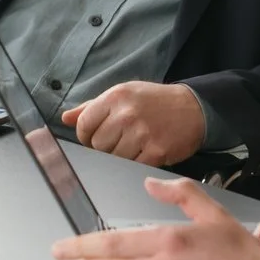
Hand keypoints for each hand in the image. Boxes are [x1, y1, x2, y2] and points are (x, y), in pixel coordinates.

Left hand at [62, 81, 207, 165]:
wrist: (194, 108)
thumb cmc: (155, 101)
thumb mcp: (124, 94)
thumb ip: (92, 107)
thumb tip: (65, 118)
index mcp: (115, 97)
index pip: (84, 124)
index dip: (85, 135)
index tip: (94, 137)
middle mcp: (126, 114)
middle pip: (97, 145)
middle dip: (103, 147)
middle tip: (118, 142)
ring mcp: (141, 133)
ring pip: (113, 158)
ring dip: (120, 157)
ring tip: (132, 146)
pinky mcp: (155, 151)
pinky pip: (132, 166)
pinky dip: (135, 163)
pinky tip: (143, 153)